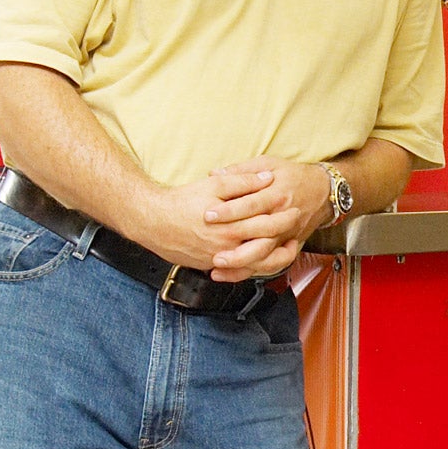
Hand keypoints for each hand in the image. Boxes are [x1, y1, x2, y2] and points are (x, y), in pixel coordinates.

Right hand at [121, 167, 286, 276]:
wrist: (152, 222)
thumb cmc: (182, 201)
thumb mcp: (213, 186)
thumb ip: (242, 181)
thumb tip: (268, 178)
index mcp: (230, 226)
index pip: (266, 223)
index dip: (283, 215)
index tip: (295, 206)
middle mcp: (226, 247)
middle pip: (265, 244)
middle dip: (283, 233)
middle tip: (296, 223)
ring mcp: (219, 259)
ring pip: (255, 264)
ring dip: (275, 256)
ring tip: (287, 245)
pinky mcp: (210, 265)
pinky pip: (239, 270)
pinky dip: (254, 265)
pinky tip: (262, 257)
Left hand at [201, 157, 334, 281]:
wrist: (323, 192)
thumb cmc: (293, 176)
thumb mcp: (269, 164)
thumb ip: (241, 170)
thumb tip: (213, 174)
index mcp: (277, 193)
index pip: (251, 204)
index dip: (229, 211)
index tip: (208, 215)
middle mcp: (283, 216)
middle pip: (259, 234)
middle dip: (234, 242)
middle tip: (210, 247)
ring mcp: (287, 234)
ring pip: (266, 254)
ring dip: (242, 262)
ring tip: (218, 265)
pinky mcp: (288, 246)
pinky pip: (272, 264)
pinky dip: (253, 271)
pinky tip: (233, 274)